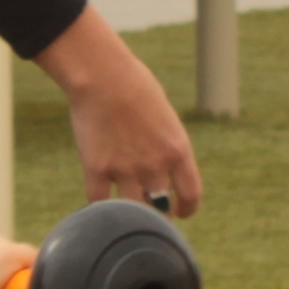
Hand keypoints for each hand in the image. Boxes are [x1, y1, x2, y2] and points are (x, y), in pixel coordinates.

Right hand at [38, 5, 200, 213]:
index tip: (179, 213)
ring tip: (124, 208)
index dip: (187, 209)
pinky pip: (99, 202)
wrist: (104, 76)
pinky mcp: (97, 169)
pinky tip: (97, 205)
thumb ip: (167, 145)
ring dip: (130, 210)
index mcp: (178, 151)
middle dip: (156, 210)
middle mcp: (155, 165)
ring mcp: (125, 169)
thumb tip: (163, 166)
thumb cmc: (135, 86)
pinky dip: (98, 208)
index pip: (191, 195)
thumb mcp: (165, 117)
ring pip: (132, 209)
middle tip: (148, 208)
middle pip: (160, 206)